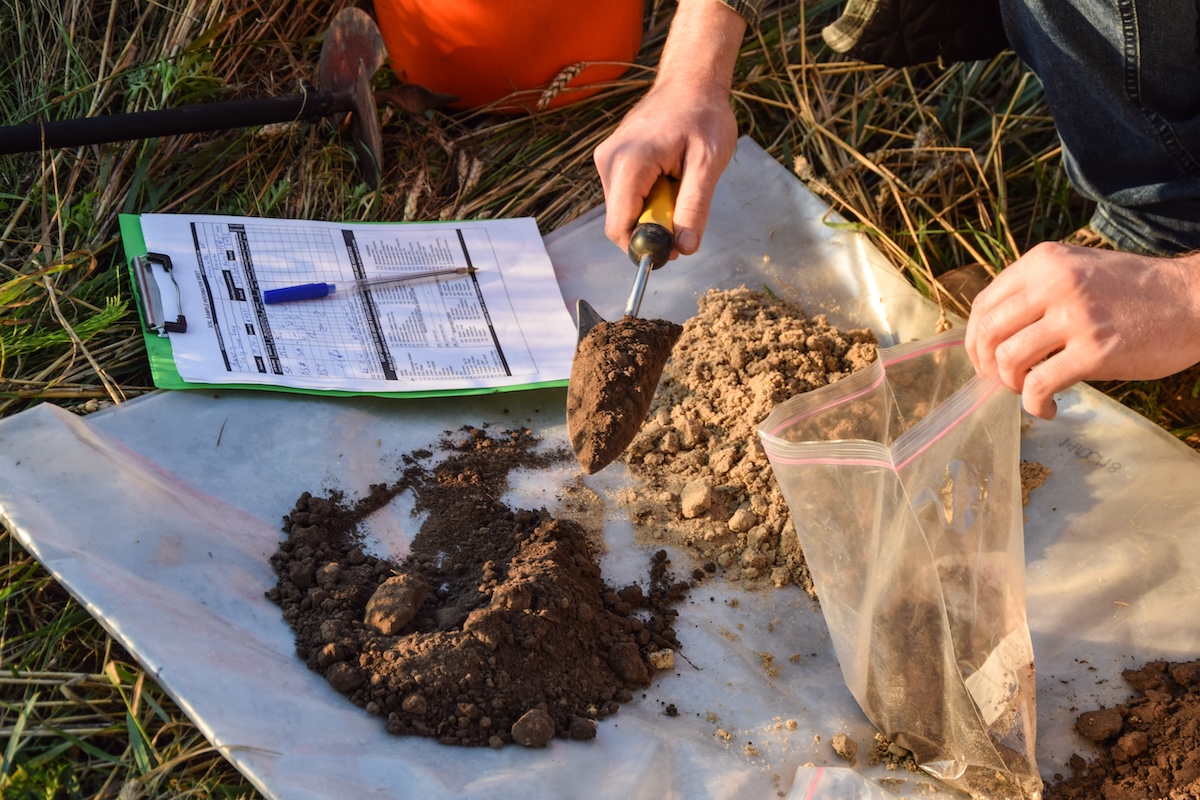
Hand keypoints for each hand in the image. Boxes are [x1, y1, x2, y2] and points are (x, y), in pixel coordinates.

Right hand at [593, 0, 745, 256]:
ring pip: (624, 210)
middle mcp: (609, 162)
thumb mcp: (708, 163)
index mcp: (629, 163)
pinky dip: (649, 198)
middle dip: (653, 228)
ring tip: (678, 183)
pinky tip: (668, 176)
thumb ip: (694, 207)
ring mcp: (607, 160)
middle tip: (685, 209)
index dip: (644, 246)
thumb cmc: (703, 115)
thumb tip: (684, 248)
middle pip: (621, 221)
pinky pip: (626, 196)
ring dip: (653, 211)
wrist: (690, 81)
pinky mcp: (612, 160)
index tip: (673, 247)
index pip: (619, 227)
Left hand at [964, 242, 1199, 418]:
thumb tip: (996, 331)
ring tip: (1029, 391)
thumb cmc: (1137, 291)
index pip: (984, 303)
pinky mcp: (1095, 351)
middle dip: (985, 365)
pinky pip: (1039, 385)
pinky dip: (1034, 404)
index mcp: (1044, 261)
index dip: (975, 339)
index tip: (984, 359)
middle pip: (988, 332)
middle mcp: (1054, 283)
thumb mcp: (1080, 268)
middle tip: (1001, 381)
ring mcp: (1075, 317)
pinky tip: (1048, 407)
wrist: (1196, 300)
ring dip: (1010, 385)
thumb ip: (1038, 289)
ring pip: (1007, 359)